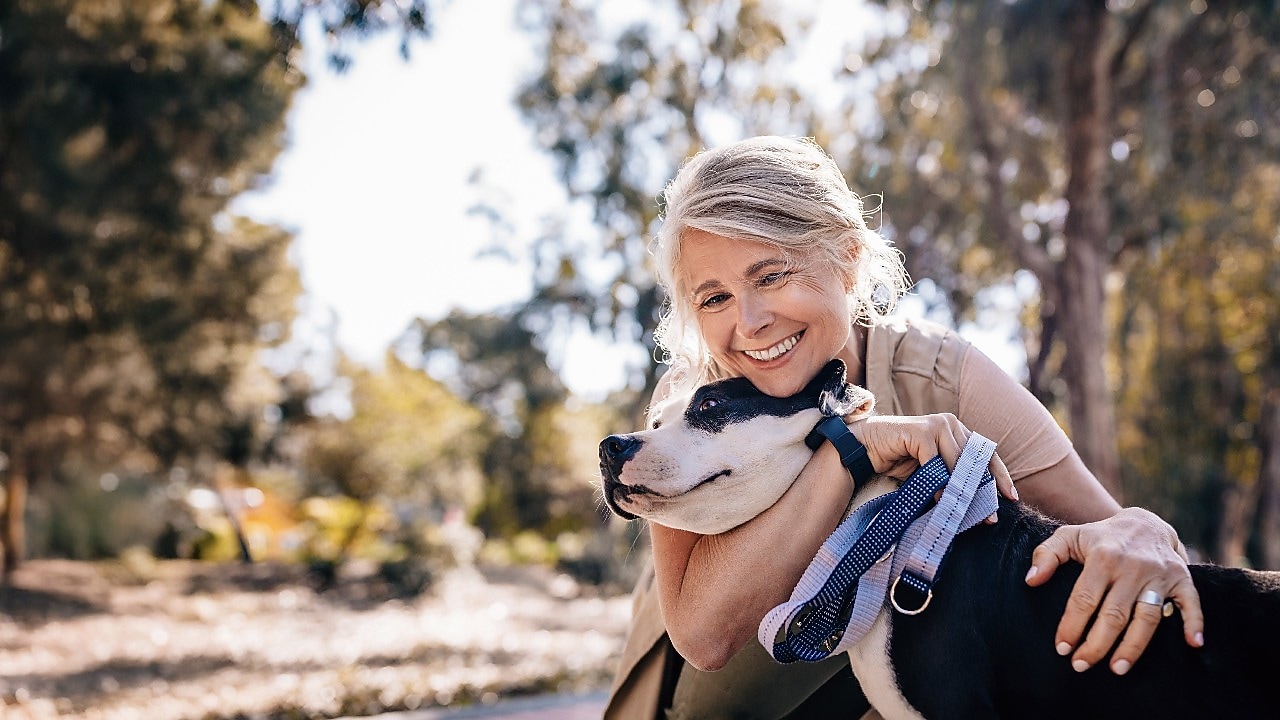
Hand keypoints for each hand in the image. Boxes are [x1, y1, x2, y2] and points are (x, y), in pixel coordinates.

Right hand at [849, 413, 1017, 517]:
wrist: (865, 448)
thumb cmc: (899, 460)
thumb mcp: (932, 471)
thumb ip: (953, 478)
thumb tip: (978, 504)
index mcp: (958, 430)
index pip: (986, 454)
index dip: (999, 477)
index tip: (1011, 498)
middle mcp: (951, 423)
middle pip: (976, 460)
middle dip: (983, 491)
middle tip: (990, 516)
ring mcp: (937, 424)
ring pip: (958, 462)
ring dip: (961, 491)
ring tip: (966, 514)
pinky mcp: (921, 431)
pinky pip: (936, 462)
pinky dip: (938, 483)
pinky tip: (939, 500)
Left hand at [1025, 507, 1204, 674]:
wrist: (1144, 522)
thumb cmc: (1100, 537)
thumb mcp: (1068, 536)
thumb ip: (1046, 555)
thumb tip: (1031, 581)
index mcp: (1103, 557)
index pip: (1084, 598)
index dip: (1072, 625)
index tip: (1062, 648)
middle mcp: (1132, 567)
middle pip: (1114, 614)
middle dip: (1097, 644)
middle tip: (1081, 665)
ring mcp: (1159, 573)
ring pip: (1147, 617)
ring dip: (1133, 646)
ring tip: (1117, 669)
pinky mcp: (1182, 578)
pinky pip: (1191, 603)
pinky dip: (1195, 623)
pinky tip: (1192, 645)